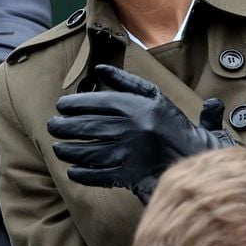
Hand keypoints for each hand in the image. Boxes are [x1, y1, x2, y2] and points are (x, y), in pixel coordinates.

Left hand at [48, 64, 234, 203]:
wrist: (194, 157)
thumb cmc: (172, 123)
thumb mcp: (154, 95)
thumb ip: (127, 81)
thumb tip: (100, 69)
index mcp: (136, 107)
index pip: (98, 103)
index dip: (76, 104)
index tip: (61, 105)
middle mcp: (130, 129)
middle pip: (89, 127)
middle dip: (66, 127)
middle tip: (51, 125)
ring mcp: (129, 154)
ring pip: (90, 152)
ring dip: (70, 150)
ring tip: (58, 148)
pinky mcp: (130, 176)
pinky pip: (100, 176)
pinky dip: (83, 174)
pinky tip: (72, 171)